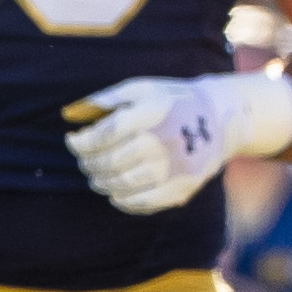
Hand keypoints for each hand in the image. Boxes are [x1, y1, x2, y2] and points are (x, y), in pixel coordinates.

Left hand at [65, 71, 291, 215]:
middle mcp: (166, 141)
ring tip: (95, 176)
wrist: (220, 119)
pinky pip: (144, 202)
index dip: (83, 141)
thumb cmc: (170, 101)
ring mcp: (176, 167)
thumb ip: (106, 100)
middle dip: (89, 163)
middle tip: (83, 161)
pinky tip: (114, 192)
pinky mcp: (183, 187)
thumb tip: (70, 115)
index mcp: (154, 112)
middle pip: (112, 161)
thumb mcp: (141, 89)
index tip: (72, 140)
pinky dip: (122, 200)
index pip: (107, 134)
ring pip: (123, 183)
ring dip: (101, 182)